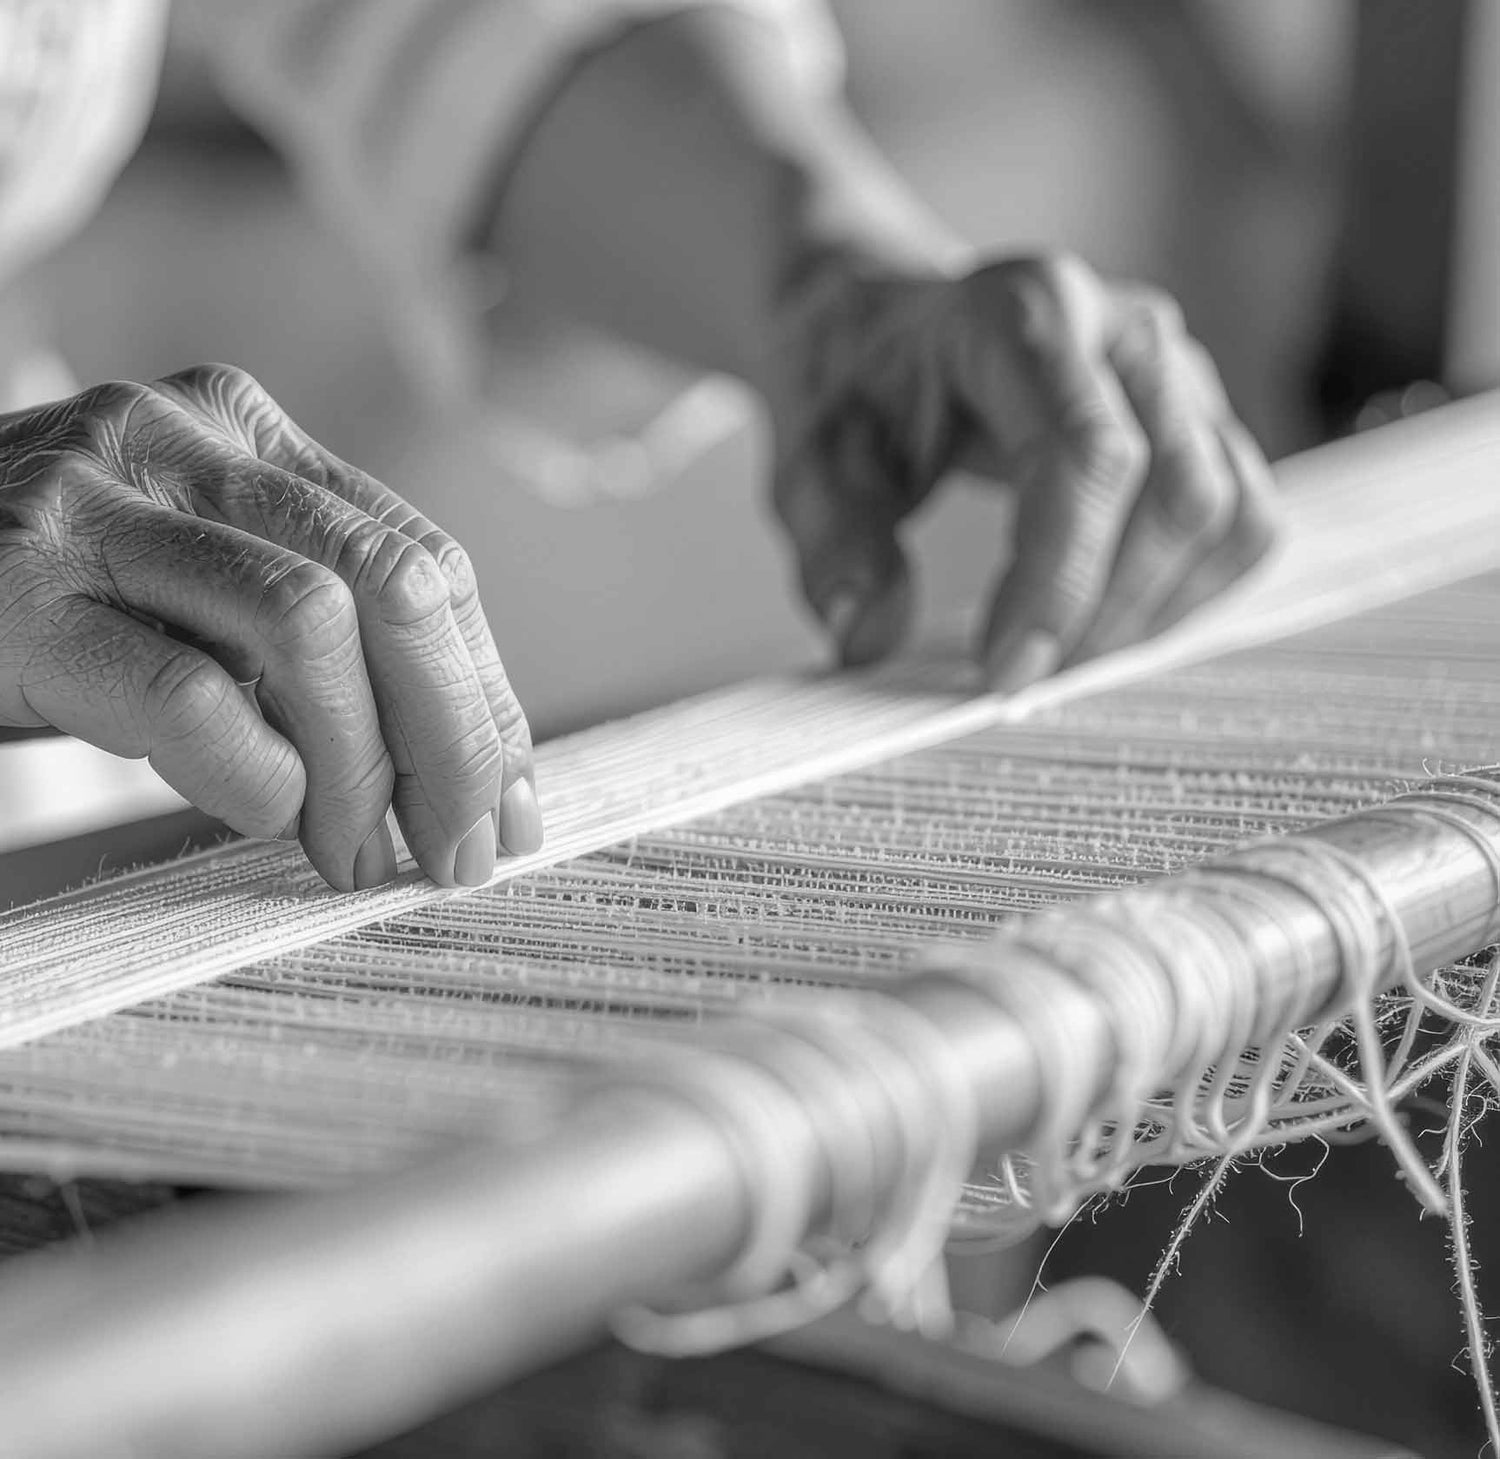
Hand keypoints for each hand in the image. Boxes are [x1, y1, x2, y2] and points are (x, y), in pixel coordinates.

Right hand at [0, 365, 542, 889]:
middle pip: (392, 582)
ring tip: (358, 856)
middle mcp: (182, 442)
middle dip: (456, 735)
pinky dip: (254, 775)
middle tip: (462, 849)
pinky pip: (189, 694)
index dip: (486, 693)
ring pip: (307, 625)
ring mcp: (94, 505)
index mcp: (250, 433)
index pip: (425, 560)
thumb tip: (469, 761)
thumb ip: (320, 629)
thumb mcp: (202, 585)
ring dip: (361, 769)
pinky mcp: (18, 596)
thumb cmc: (58, 603)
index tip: (510, 800)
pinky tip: (263, 815)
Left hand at [767, 251, 1277, 687]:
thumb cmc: (857, 389)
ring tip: (1067, 650)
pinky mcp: (1201, 413)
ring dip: (1156, 609)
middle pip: (1176, 492)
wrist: (885, 331)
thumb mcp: (813, 462)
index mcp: (1023, 314)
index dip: (1059, 580)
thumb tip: (867, 637)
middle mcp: (1123, 328)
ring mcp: (1176, 368)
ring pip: (1225, 509)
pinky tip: (1114, 617)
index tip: (1005, 670)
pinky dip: (1192, 589)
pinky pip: (1244, 516)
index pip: (1087, 455)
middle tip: (1028, 674)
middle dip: (1107, 611)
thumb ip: (837, 545)